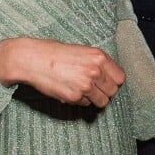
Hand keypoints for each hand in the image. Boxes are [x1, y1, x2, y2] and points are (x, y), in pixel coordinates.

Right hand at [0, 38, 124, 107]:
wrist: (34, 59)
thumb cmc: (55, 52)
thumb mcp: (82, 51)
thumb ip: (97, 62)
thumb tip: (108, 76)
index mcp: (99, 56)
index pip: (120, 77)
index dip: (113, 80)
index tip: (107, 81)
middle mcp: (95, 71)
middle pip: (113, 91)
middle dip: (105, 90)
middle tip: (94, 86)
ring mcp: (85, 85)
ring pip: (102, 101)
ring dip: (94, 97)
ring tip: (83, 89)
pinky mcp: (74, 97)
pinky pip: (85, 104)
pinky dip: (80, 100)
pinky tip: (71, 89)